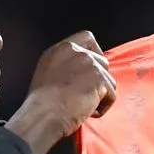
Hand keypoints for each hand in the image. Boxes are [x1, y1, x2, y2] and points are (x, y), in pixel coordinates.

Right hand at [6, 32, 117, 153]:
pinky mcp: (100, 79)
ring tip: (83, 106)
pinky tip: (87, 112)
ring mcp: (90, 63)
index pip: (88, 38)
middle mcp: (76, 52)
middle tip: (84, 96)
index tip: (91, 70)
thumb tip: (79, 74)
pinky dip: (103, 107)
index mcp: (61, 49)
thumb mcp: (47, 74)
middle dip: (98, 80)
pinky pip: (112, 95)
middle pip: (102, 62)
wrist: (43, 115)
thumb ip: (65, 66)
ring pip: (109, 80)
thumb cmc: (41, 103)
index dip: (94, 53)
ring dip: (100, 95)